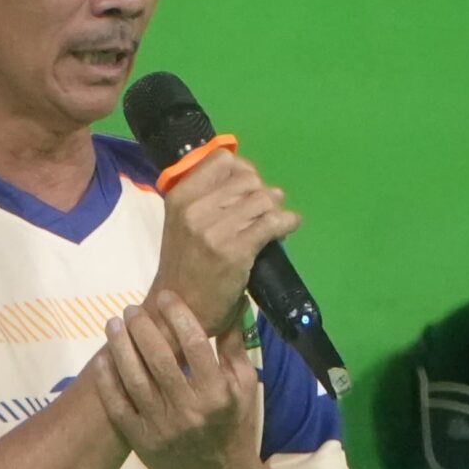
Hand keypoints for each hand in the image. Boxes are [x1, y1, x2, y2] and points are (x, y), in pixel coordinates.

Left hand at [91, 292, 261, 468]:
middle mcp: (189, 411)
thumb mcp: (245, 386)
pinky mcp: (142, 442)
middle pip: (160, 359)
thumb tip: (233, 302)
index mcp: (217, 394)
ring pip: (134, 379)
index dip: (178, 315)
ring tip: (113, 324)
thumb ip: (235, 345)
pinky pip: (118, 407)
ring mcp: (163, 428)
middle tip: (132, 309)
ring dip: (120, 347)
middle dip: (142, 328)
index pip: (195, 345)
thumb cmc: (234, 424)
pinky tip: (102, 359)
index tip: (165, 296)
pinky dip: (107, 381)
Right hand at [150, 149, 298, 333]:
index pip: (222, 160)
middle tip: (263, 209)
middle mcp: (195, 209)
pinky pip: (272, 222)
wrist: (179, 309)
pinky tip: (289, 226)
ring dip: (275, 208)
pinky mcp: (236, 251)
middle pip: (248, 179)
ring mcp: (215, 230)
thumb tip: (247, 176)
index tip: (248, 186)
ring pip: (263, 199)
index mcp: (180, 196)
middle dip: (261, 192)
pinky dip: (287, 222)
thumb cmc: (184, 265)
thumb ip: (206, 197)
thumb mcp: (182, 222)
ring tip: (275, 220)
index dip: (242, 169)